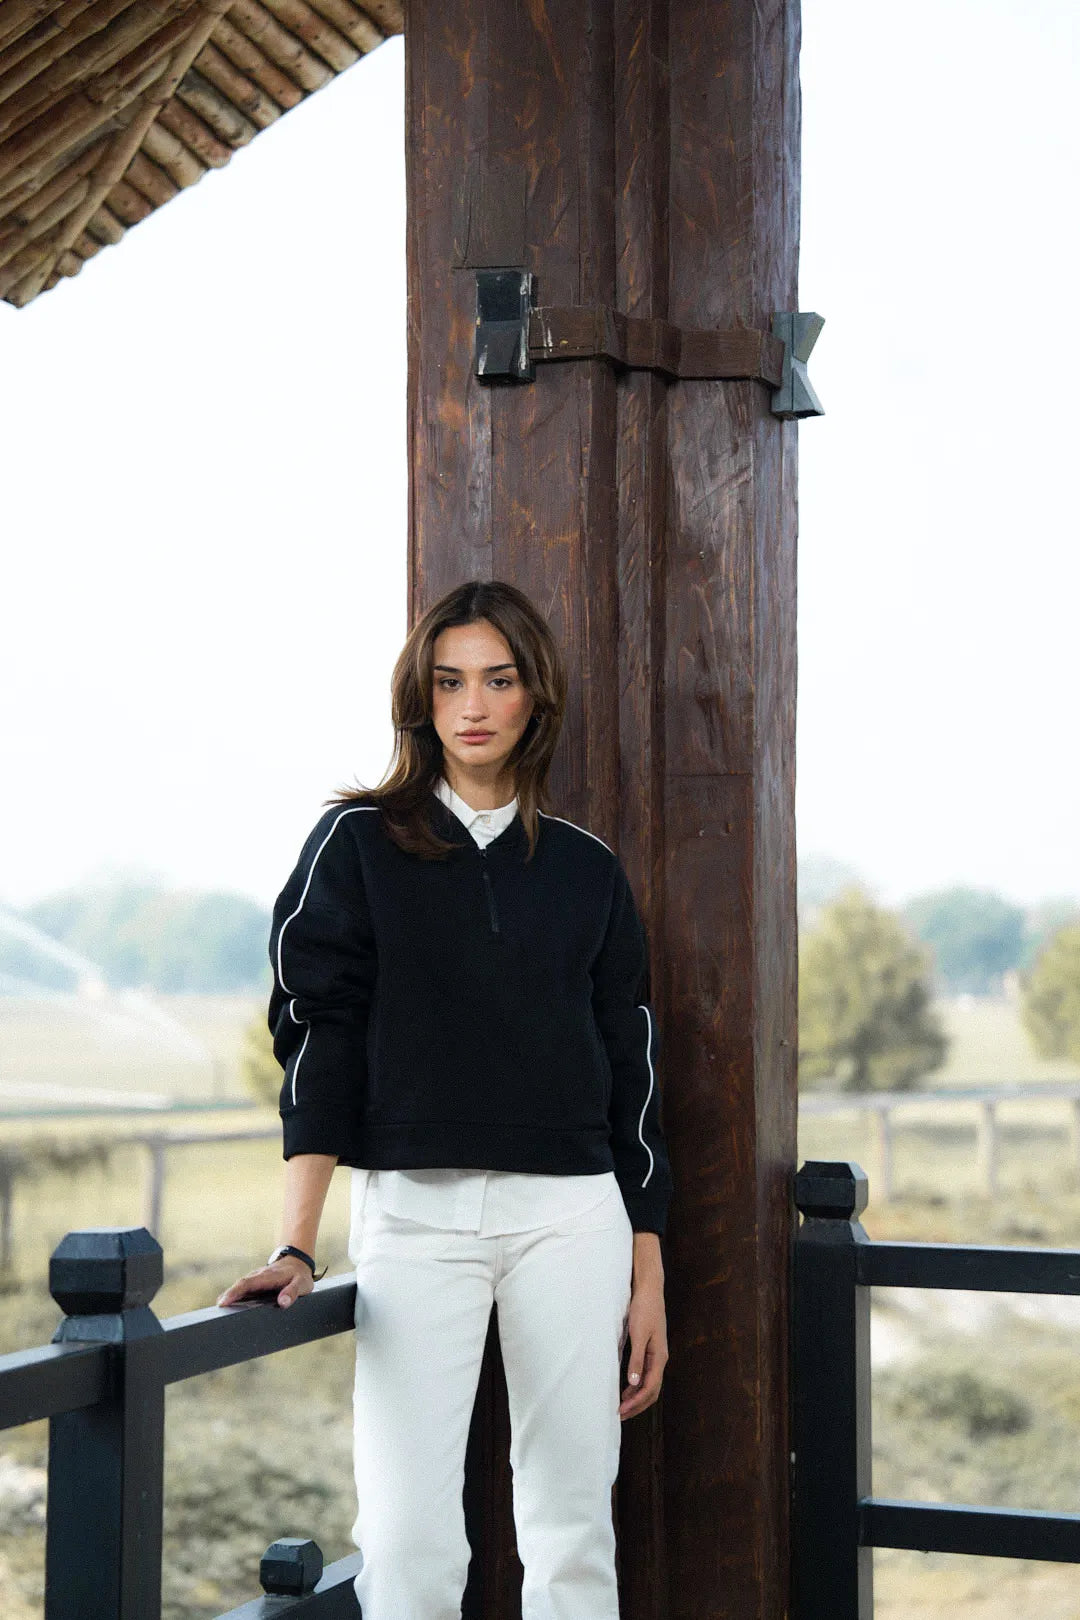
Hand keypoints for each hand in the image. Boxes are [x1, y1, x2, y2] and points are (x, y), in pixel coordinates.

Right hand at [216, 1257, 313, 1309]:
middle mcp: (259, 1276)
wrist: (298, 1262)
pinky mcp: (256, 1282)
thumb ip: (292, 1292)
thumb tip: (282, 1303)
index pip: (248, 1283)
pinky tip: (228, 1306)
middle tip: (218, 1309)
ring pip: (240, 1286)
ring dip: (229, 1295)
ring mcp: (256, 1278)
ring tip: (219, 1311)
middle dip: (228, 1295)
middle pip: (240, 1284)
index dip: (235, 1292)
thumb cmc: (299, 1275)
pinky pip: (243, 1288)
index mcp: (268, 1276)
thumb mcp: (302, 1284)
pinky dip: (235, 1295)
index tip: (224, 1302)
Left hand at [618, 1274, 667, 1419]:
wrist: (650, 1290)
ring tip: (621, 1406)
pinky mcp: (650, 1350)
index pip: (649, 1389)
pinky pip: (646, 1374)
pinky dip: (637, 1386)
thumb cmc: (644, 1310)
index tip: (621, 1411)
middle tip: (620, 1415)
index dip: (635, 1403)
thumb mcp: (638, 1335)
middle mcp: (660, 1359)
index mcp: (659, 1358)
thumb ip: (637, 1359)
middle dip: (637, 1405)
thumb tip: (634, 1384)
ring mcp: (656, 1355)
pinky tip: (626, 1388)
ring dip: (637, 1397)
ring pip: (649, 1384)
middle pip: (652, 1391)